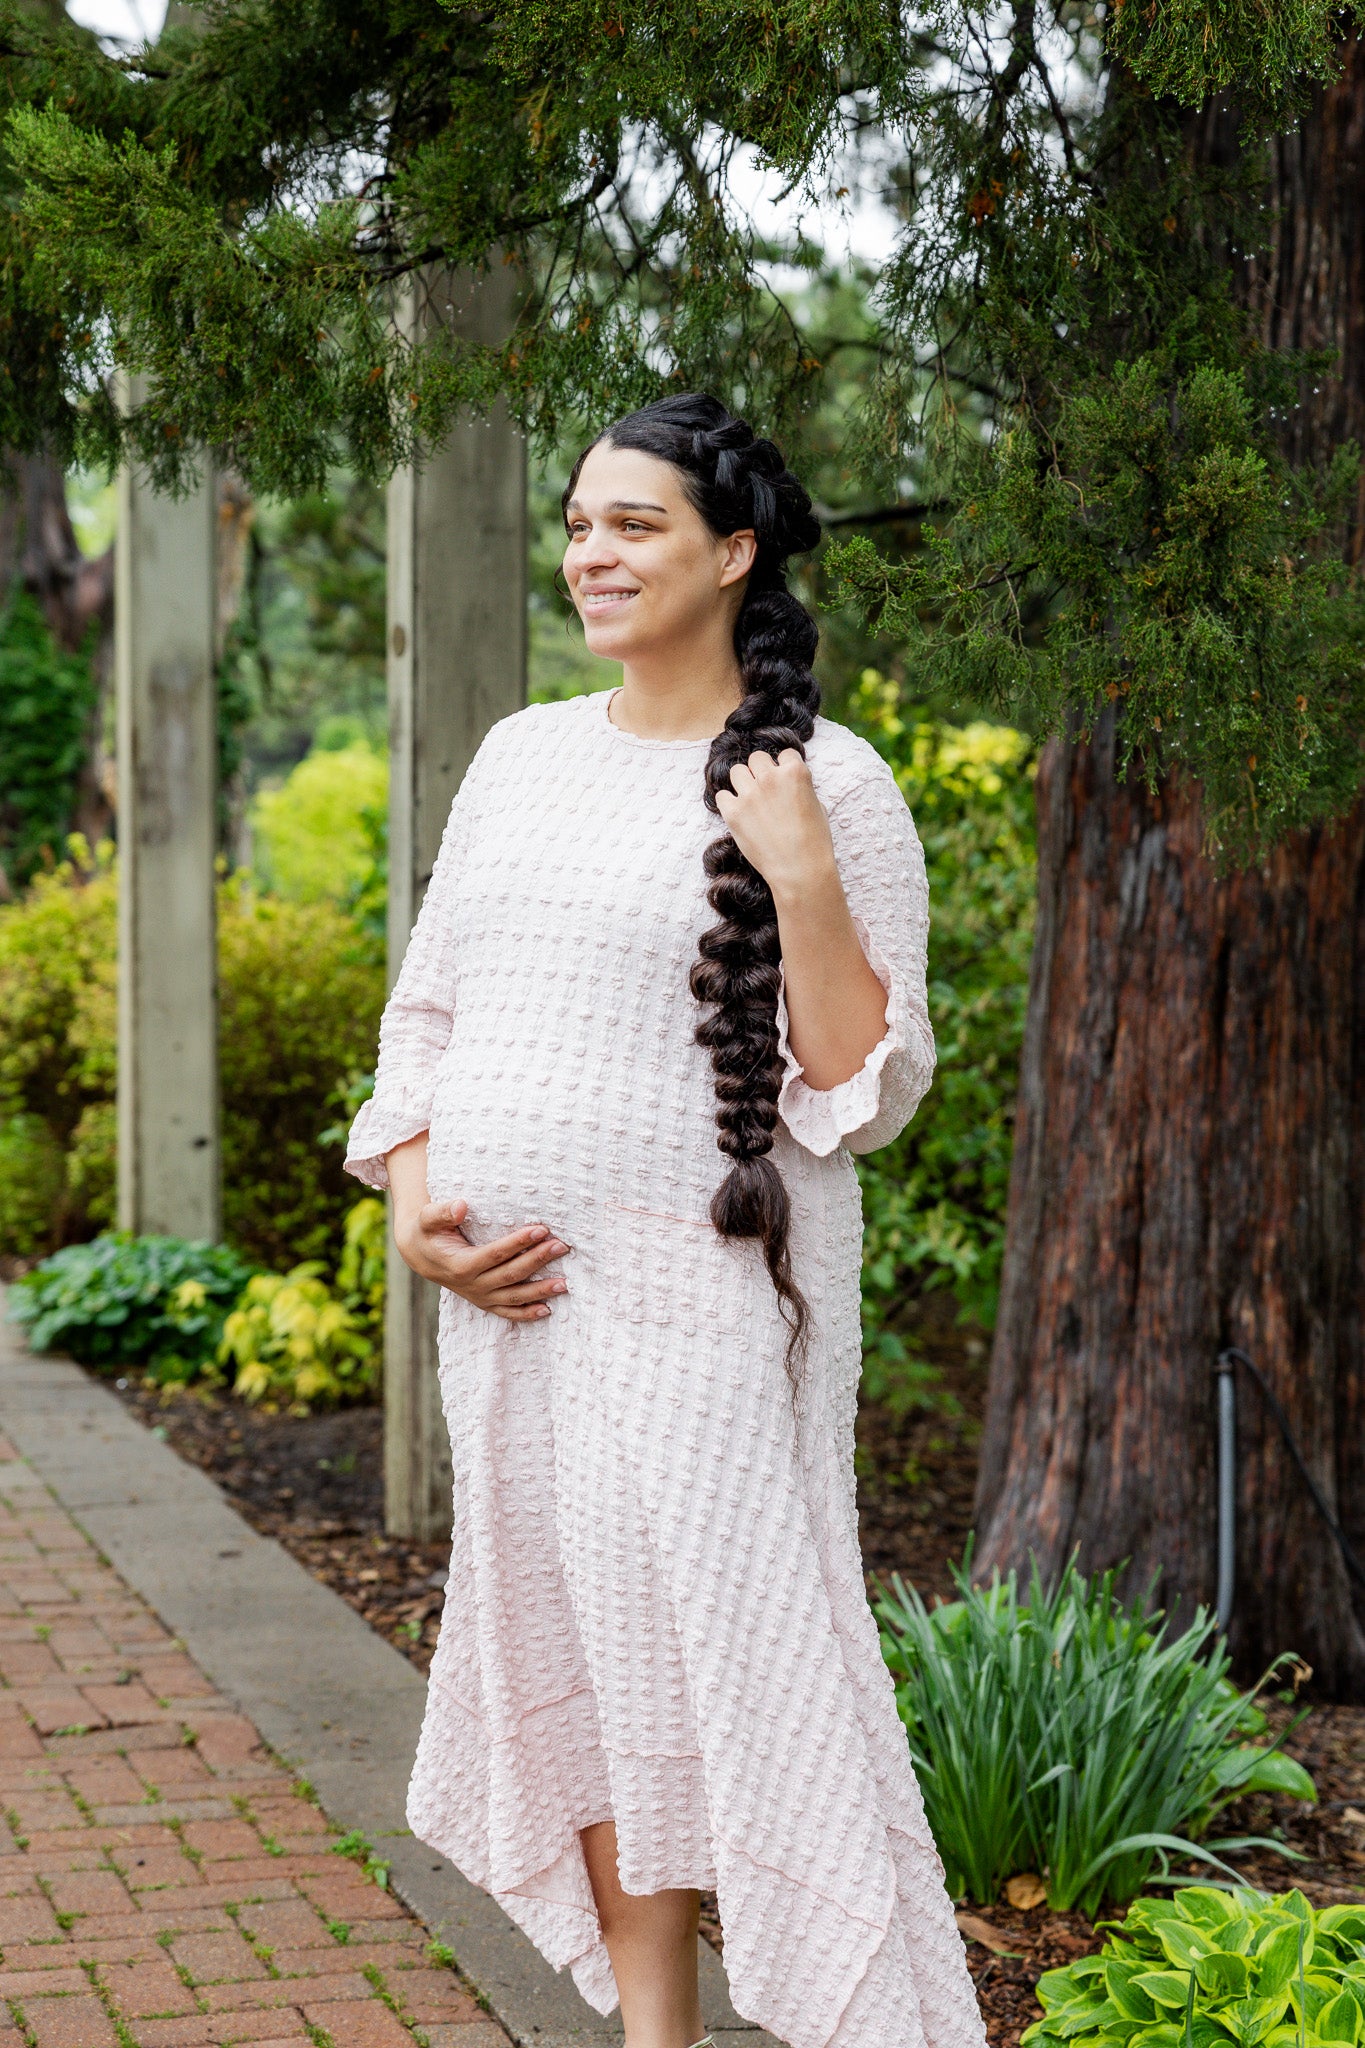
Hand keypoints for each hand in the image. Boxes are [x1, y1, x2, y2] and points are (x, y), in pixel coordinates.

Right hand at [394, 1199, 569, 1321]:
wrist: (420, 1255)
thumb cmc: (428, 1232)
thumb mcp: (428, 1219)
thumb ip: (442, 1211)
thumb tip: (462, 1205)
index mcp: (460, 1265)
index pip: (495, 1254)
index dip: (518, 1242)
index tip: (541, 1229)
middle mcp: (472, 1285)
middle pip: (510, 1275)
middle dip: (537, 1261)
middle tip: (561, 1246)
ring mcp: (479, 1297)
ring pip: (514, 1297)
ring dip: (540, 1291)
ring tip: (565, 1283)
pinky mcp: (484, 1302)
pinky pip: (508, 1312)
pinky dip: (527, 1313)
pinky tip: (548, 1309)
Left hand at [715, 747, 836, 901]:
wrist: (800, 870)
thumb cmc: (814, 842)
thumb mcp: (817, 806)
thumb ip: (800, 788)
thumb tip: (789, 784)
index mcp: (796, 772)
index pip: (785, 754)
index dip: (784, 768)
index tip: (783, 781)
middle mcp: (771, 778)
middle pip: (757, 758)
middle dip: (761, 771)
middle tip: (765, 790)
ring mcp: (750, 794)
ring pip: (736, 771)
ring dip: (743, 782)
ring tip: (750, 800)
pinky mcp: (733, 813)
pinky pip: (722, 796)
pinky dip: (728, 803)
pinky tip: (739, 813)